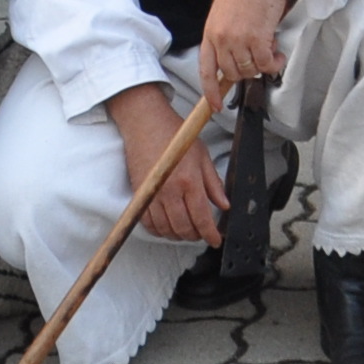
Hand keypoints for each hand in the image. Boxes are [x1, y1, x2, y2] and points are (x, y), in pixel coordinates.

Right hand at [107, 82, 229, 246]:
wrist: (145, 123)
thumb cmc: (174, 135)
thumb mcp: (202, 155)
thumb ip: (214, 183)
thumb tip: (224, 204)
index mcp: (189, 180)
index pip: (202, 218)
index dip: (210, 234)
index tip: (215, 240)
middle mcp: (169, 191)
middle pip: (184, 228)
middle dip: (196, 236)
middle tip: (203, 233)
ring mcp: (152, 195)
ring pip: (166, 230)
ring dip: (178, 235)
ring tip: (187, 230)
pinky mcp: (139, 195)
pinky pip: (148, 223)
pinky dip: (160, 230)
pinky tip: (168, 226)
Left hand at [199, 0, 306, 91]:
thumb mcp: (226, 9)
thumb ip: (227, 33)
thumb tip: (238, 55)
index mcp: (210, 30)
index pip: (206, 69)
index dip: (210, 90)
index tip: (215, 104)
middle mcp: (221, 37)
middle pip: (232, 72)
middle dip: (248, 70)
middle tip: (260, 57)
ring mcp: (238, 39)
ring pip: (250, 70)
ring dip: (263, 65)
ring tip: (272, 49)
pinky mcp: (257, 39)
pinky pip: (266, 65)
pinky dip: (275, 63)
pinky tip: (279, 53)